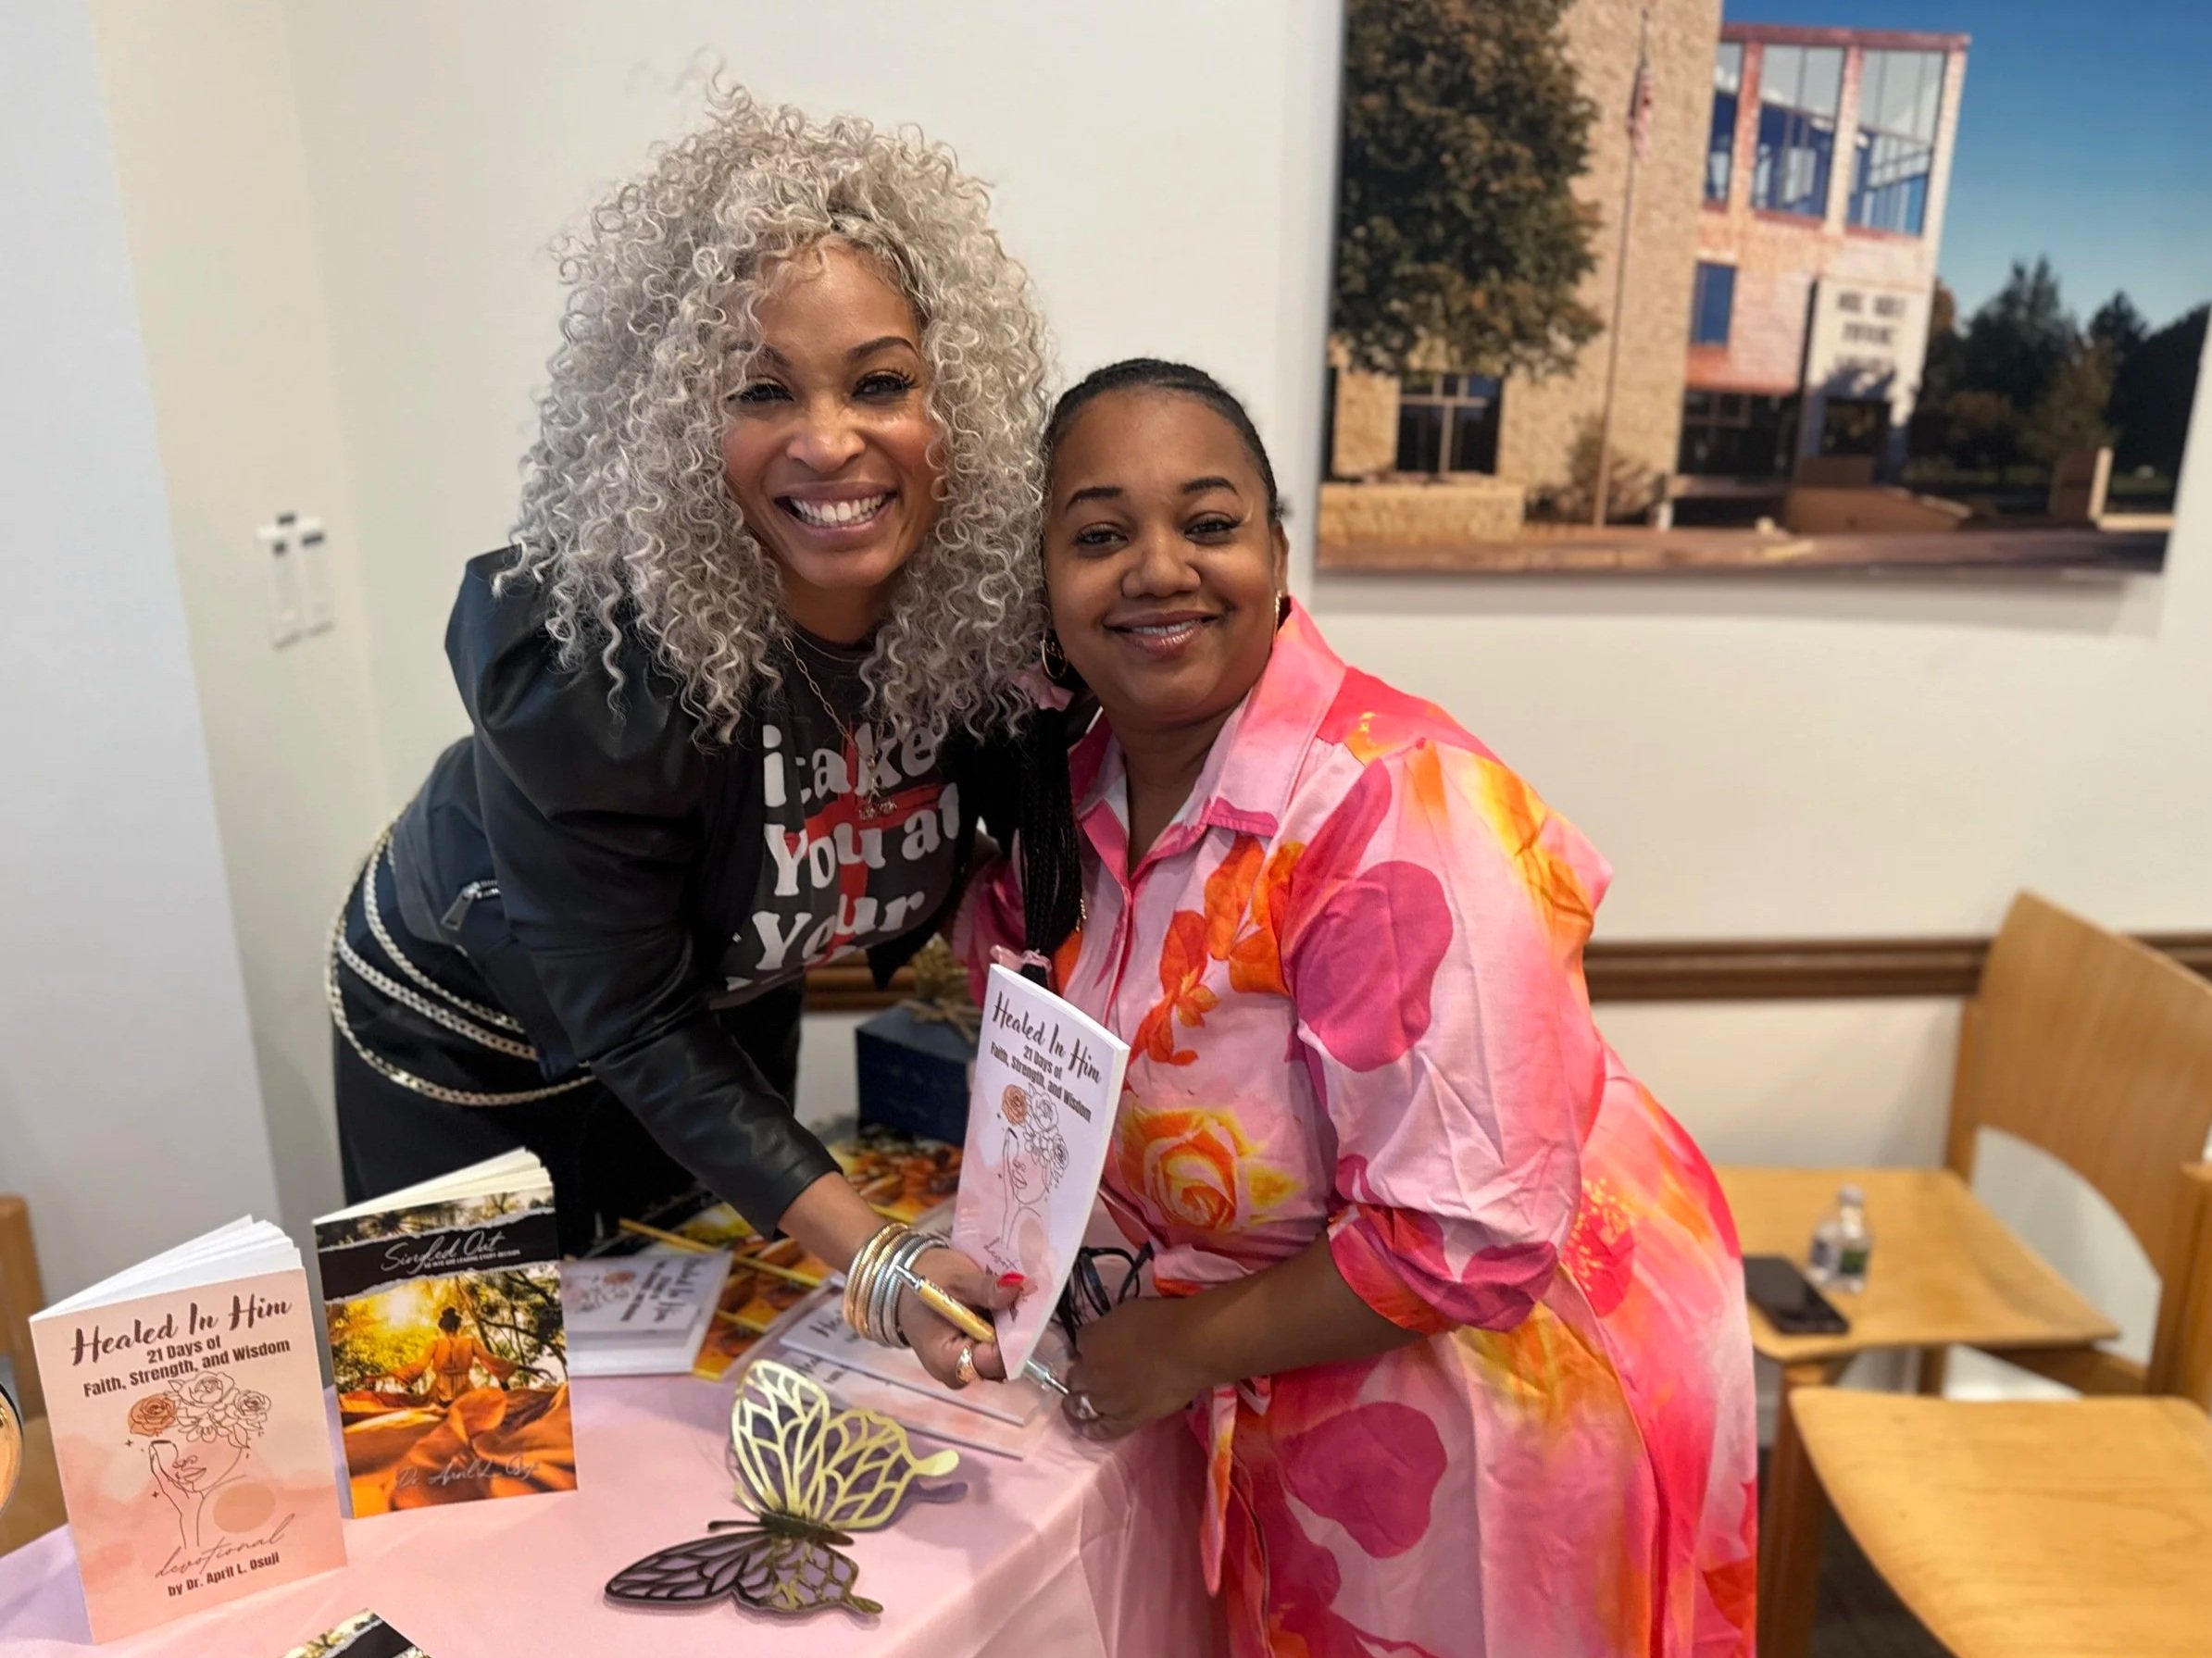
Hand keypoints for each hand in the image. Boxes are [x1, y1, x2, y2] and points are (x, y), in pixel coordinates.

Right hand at [896, 1246, 1021, 1391]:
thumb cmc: (926, 1280)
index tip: (1031, 1315)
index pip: (992, 1362)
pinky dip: (1003, 1330)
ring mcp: (966, 1367)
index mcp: (946, 1361)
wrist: (906, 1281)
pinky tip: (1005, 1309)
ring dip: (1012, 1330)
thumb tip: (1018, 1288)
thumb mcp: (956, 1278)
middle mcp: (957, 1372)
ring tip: (1014, 1301)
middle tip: (1026, 1301)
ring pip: (1001, 1355)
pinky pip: (996, 1348)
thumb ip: (986, 1288)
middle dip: (1016, 1333)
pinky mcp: (973, 1357)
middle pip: (1001, 1362)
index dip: (1015, 1340)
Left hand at [1063, 1295, 1211, 1440]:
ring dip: (1080, 1401)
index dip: (1088, 1346)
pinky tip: (1086, 1428)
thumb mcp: (1127, 1311)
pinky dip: (1091, 1429)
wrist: (1187, 1347)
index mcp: (1090, 1341)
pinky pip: (1102, 1430)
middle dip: (1081, 1375)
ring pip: (1082, 1404)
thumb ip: (1111, 1328)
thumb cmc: (1162, 1320)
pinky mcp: (1125, 1420)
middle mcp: (1091, 1372)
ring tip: (1078, 1403)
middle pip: (1075, 1377)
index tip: (1097, 1346)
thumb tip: (1109, 1336)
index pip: (1079, 1344)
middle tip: (1092, 1374)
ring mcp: (1106, 1399)